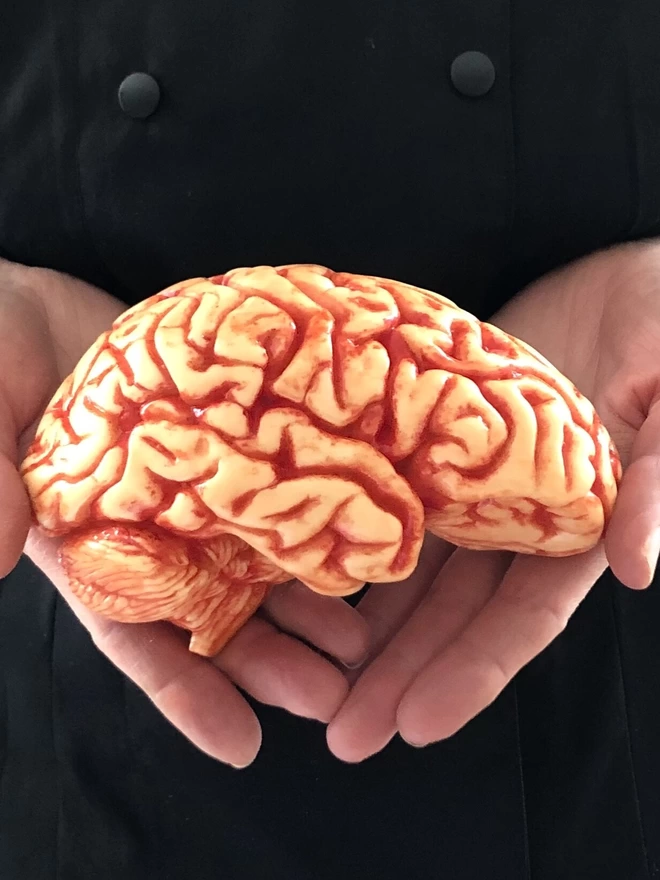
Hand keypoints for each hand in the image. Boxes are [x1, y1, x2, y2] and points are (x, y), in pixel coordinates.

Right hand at [0, 258, 367, 766]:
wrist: (30, 307)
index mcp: (85, 547)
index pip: (135, 637)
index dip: (186, 695)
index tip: (242, 747)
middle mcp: (146, 532)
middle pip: (214, 615)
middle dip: (268, 662)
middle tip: (333, 697)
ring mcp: (189, 492)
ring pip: (254, 563)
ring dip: (304, 608)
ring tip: (360, 644)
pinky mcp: (225, 444)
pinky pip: (271, 493)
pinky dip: (307, 524)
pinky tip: (353, 550)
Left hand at [327, 240, 659, 760]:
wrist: (626, 276)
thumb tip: (635, 569)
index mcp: (576, 522)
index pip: (523, 616)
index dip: (475, 672)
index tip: (419, 725)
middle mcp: (516, 516)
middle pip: (455, 611)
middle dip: (405, 674)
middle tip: (346, 735)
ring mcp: (472, 481)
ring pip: (415, 566)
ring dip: (371, 625)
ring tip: (314, 680)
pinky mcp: (435, 433)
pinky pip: (392, 493)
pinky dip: (357, 537)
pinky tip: (310, 574)